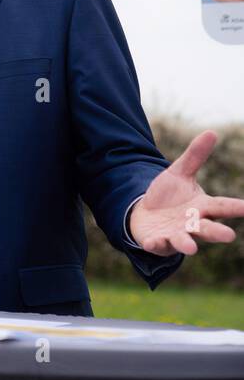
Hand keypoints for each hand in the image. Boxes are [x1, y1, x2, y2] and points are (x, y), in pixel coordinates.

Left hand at [129, 130, 243, 254]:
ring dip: (187, 244)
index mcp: (202, 208)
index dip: (237, 208)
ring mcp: (175, 235)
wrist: (145, 214)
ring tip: (191, 248)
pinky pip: (157, 245)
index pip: (222, 207)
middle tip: (229, 236)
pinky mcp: (157, 242)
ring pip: (184, 241)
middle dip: (217, 233)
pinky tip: (151, 242)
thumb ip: (195, 157)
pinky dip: (155, 244)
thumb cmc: (168, 196)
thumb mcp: (179, 173)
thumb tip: (212, 132)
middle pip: (208, 229)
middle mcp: (192, 224)